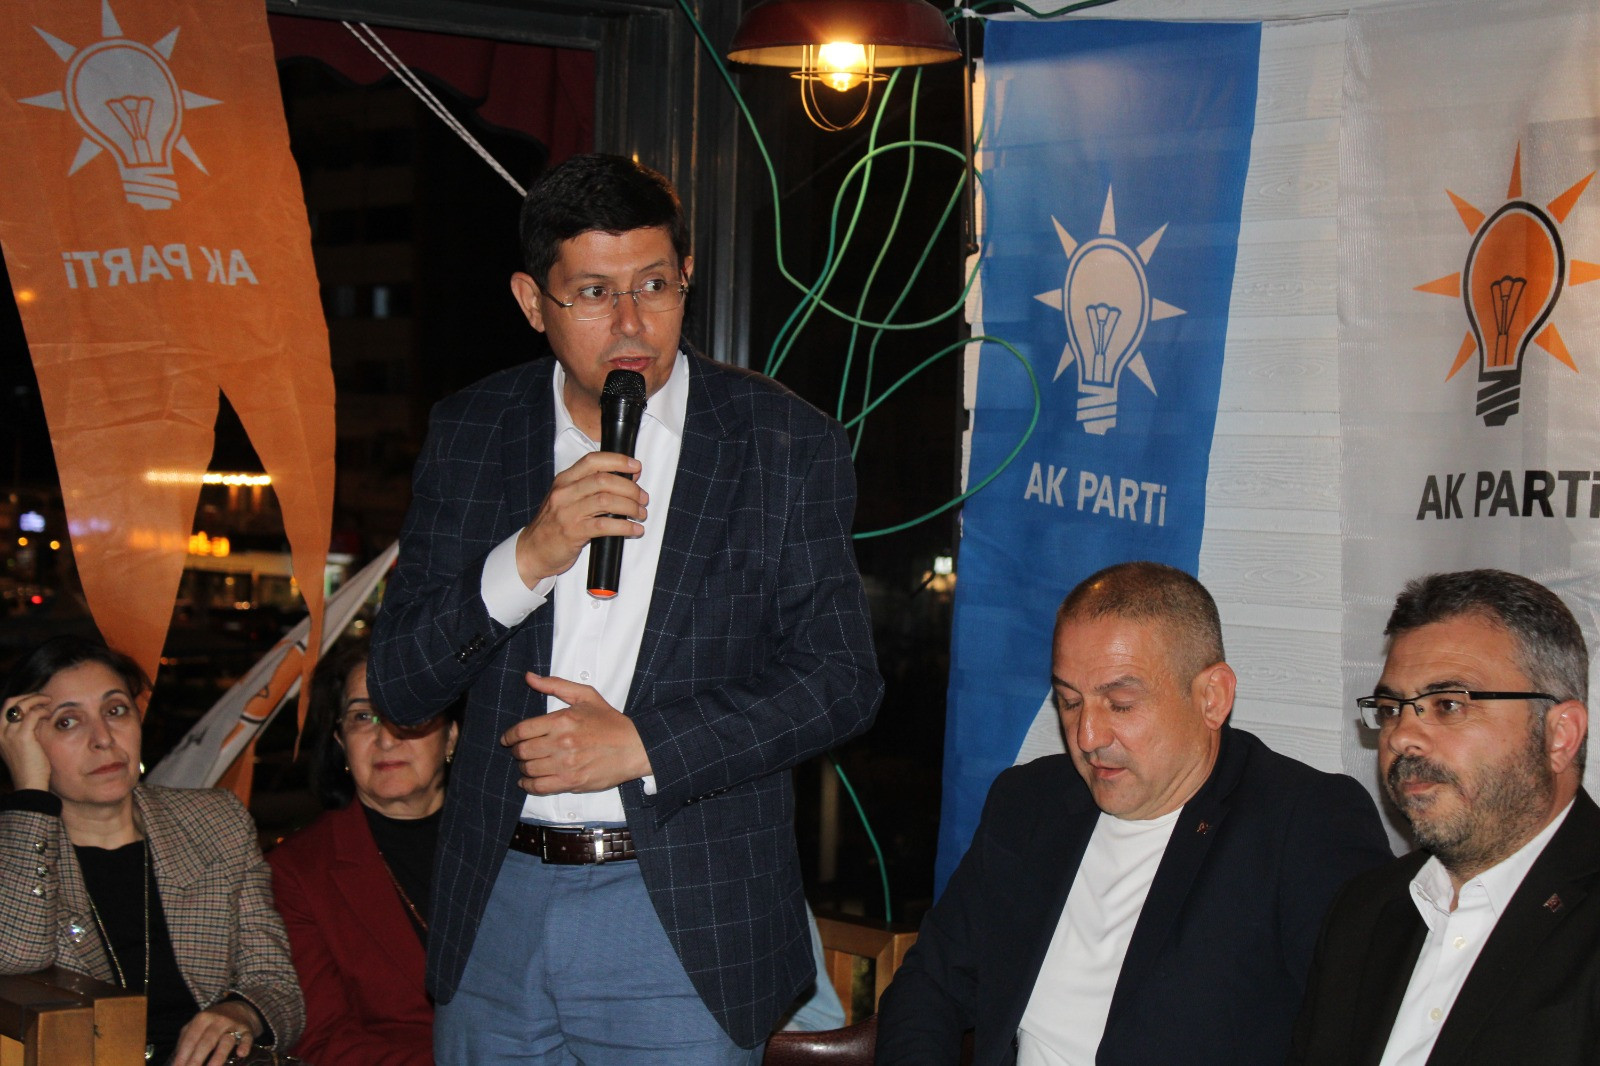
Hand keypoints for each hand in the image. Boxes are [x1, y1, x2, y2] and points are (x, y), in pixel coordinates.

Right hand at [0, 693, 52, 792]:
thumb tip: (35, 712)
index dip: (22, 699)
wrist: (30, 783)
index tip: (37, 700)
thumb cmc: (30, 765)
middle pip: (10, 702)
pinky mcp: (22, 737)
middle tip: (44, 698)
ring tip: (48, 703)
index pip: (6, 707)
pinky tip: (49, 715)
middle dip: (29, 696)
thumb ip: (23, 729)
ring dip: (37, 701)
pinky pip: (32, 714)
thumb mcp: (21, 744)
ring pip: (21, 705)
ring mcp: (9, 734)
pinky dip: (42, 711)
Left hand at [172, 1000, 261, 1065]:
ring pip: (226, 1041)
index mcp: (202, 1019)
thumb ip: (185, 1039)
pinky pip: (247, 1038)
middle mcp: (218, 1020)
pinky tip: (241, 1053)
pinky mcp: (247, 1030)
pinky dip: (245, 1045)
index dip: (183, 1055)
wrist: (239, 1008)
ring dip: (218, 1056)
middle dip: (197, 1059)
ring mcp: (233, 1025)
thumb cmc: (212, 1021)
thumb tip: (175, 1061)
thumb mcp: (196, 1024)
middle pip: (206, 1042)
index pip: (190, 1039)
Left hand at [502, 673, 652, 793]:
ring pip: (529, 769)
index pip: (522, 730)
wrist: (634, 746)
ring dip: (523, 767)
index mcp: (562, 720)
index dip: (509, 736)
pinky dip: (528, 785)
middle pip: (522, 751)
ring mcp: (566, 764)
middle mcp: (561, 743)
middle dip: (516, 751)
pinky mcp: (571, 781)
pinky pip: (539, 787)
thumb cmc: (610, 722)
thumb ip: (555, 685)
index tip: (507, 739)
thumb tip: (530, 677)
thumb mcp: (585, 696)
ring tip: (527, 764)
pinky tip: (528, 781)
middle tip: (519, 751)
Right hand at [515, 452, 647, 586]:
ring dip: (631, 506)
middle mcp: (564, 493)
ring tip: (640, 514)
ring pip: (606, 500)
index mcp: (564, 480)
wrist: (532, 551)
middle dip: (630, 488)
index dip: (618, 461)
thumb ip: (588, 488)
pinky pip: (604, 525)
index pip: (593, 461)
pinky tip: (634, 529)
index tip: (636, 467)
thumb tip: (624, 480)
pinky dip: (625, 526)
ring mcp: (567, 512)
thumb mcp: (565, 498)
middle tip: (643, 498)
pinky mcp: (573, 532)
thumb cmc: (553, 525)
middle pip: (604, 480)